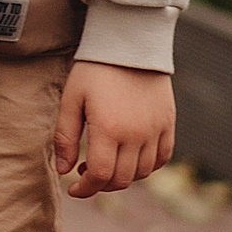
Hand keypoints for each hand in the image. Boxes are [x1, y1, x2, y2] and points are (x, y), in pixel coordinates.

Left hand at [54, 63, 175, 197]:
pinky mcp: (168, 123)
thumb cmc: (94, 69)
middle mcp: (136, 134)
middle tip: (86, 174)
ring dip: (123, 176)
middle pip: (121, 179)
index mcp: (109, 129)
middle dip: (101, 184)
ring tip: (106, 163)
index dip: (86, 189)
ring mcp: (155, 130)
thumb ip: (65, 136)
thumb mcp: (72, 98)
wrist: (130, 42)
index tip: (73, 188)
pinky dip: (147, 166)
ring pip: (142, 172)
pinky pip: (162, 158)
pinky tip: (131, 158)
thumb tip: (63, 170)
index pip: (100, 176)